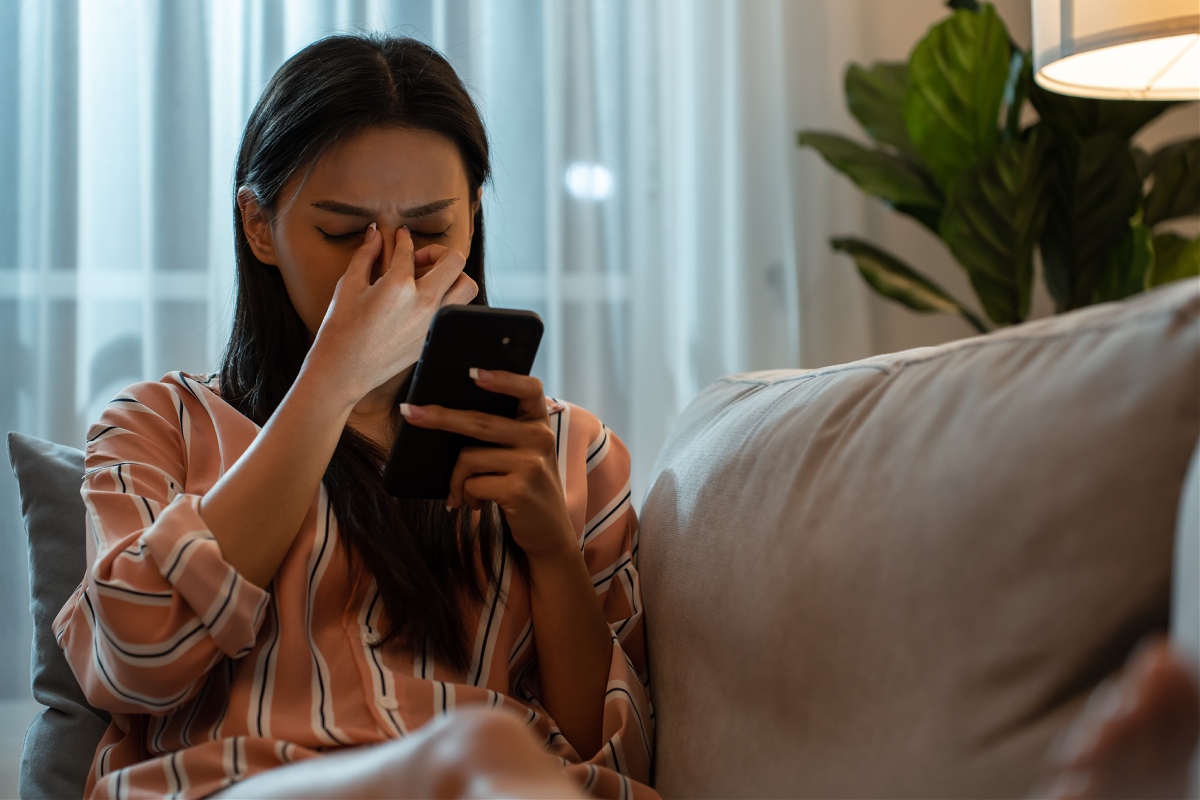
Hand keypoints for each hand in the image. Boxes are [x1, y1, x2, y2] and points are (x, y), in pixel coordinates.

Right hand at [309, 225, 478, 401]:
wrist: (344, 370)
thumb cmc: (341, 329)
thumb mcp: (348, 286)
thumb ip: (365, 256)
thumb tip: (374, 233)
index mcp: (398, 286)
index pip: (409, 250)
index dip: (403, 239)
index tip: (402, 237)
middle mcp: (423, 302)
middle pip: (455, 261)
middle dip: (439, 252)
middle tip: (419, 260)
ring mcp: (433, 321)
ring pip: (467, 286)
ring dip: (453, 276)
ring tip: (431, 280)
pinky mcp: (435, 336)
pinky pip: (457, 311)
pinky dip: (449, 300)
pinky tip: (427, 301)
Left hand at [398, 369, 576, 562]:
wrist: (549, 533)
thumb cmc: (525, 488)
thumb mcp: (524, 455)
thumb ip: (503, 433)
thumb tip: (445, 417)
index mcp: (539, 423)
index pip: (529, 389)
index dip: (503, 378)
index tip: (472, 372)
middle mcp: (540, 438)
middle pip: (480, 421)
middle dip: (439, 417)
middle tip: (409, 413)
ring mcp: (531, 463)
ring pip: (469, 457)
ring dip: (456, 480)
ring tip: (462, 493)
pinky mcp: (519, 489)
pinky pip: (472, 483)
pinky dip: (464, 496)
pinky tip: (474, 504)